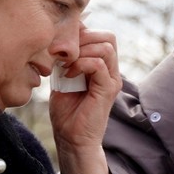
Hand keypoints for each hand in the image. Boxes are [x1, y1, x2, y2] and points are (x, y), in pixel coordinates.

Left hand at [50, 27, 120, 173]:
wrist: (71, 139)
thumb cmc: (66, 112)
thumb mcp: (62, 78)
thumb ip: (66, 59)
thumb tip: (61, 38)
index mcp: (102, 67)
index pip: (101, 36)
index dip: (82, 34)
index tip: (63, 46)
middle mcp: (111, 71)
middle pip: (108, 37)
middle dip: (83, 39)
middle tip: (65, 54)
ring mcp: (112, 80)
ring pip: (105, 47)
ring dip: (82, 51)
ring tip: (67, 65)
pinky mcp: (108, 90)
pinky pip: (99, 64)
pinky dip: (81, 64)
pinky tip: (68, 74)